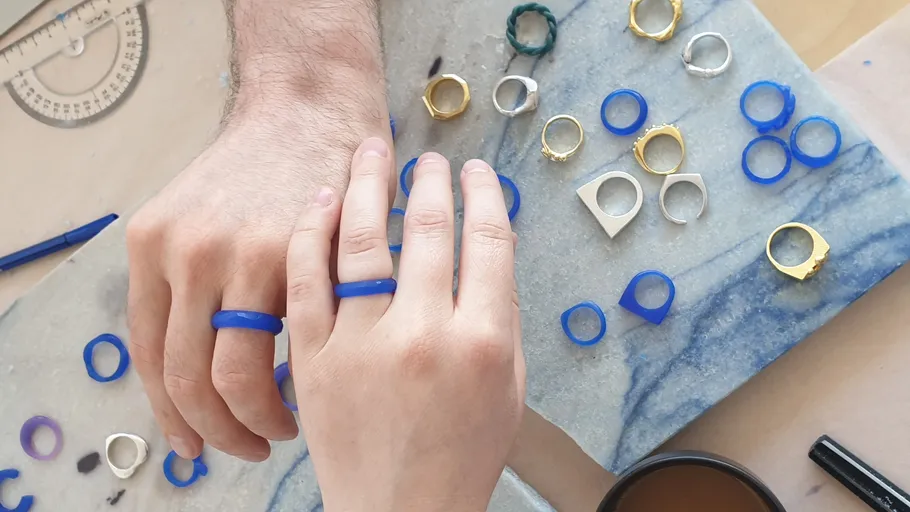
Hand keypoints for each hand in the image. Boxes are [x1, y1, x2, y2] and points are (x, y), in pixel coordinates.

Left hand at [126, 117, 389, 461]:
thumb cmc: (261, 169)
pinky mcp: (296, 256)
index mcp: (151, 248)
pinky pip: (289, 346)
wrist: (311, 107)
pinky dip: (296, 385)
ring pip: (233, 377)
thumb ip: (188, 285)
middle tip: (243, 447)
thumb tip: (201, 371)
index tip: (193, 444)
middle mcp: (185, 253)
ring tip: (280, 428)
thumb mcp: (196, 219)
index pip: (149, 359)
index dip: (171, 416)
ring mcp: (239, 254)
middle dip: (214, 432)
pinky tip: (310, 393)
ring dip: (255, 421)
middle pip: (185, 379)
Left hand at [287, 138, 525, 510]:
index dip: (484, 194)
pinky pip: (306, 281)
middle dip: (430, 181)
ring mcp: (361, 345)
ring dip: (368, 186)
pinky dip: (312, 233)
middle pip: (426, 229)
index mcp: (481, 341)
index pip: (487, 240)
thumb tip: (488, 253)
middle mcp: (421, 334)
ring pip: (361, 241)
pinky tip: (322, 201)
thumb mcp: (509, 389)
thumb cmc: (461, 456)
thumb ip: (503, 319)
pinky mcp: (313, 359)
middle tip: (428, 160)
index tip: (476, 173)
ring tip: (372, 152)